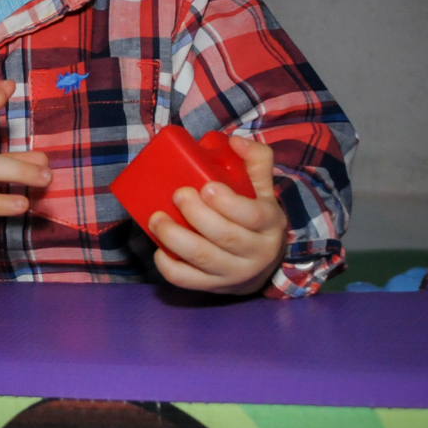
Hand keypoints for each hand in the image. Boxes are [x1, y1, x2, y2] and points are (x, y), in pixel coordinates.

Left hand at [148, 135, 286, 294]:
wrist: (261, 264)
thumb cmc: (255, 217)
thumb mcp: (263, 189)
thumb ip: (256, 160)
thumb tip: (234, 141)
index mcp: (270, 226)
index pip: (252, 216)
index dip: (227, 202)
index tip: (205, 187)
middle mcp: (256, 254)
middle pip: (224, 236)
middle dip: (196, 214)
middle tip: (177, 195)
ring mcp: (233, 274)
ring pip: (202, 258)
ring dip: (174, 237)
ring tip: (156, 218)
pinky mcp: (212, 287)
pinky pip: (186, 280)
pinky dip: (168, 265)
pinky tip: (159, 249)